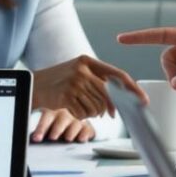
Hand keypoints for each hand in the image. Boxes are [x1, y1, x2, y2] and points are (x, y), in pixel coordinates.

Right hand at [28, 55, 146, 117]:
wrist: (33, 85)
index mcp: (87, 61)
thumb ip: (99, 80)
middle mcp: (82, 70)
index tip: (142, 99)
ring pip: (98, 106)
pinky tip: (73, 109)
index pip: (118, 75)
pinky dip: (82, 115)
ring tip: (82, 107)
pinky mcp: (66, 96)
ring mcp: (73, 82)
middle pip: (109, 94)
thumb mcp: (79, 71)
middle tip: (112, 114)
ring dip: (93, 112)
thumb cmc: (60, 81)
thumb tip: (122, 97)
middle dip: (112, 107)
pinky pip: (85, 113)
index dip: (132, 88)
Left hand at [30, 108, 94, 142]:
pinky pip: (87, 129)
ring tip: (68, 139)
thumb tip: (31, 140)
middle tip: (52, 138)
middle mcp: (64, 116)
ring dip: (71, 131)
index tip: (36, 139)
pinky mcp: (86, 128)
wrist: (69, 128)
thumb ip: (39, 134)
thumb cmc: (53, 129)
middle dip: (57, 128)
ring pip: (76, 123)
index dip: (41, 128)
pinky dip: (85, 134)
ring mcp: (76, 121)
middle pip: (62, 118)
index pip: (45, 118)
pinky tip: (81, 139)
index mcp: (51, 114)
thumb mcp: (45, 130)